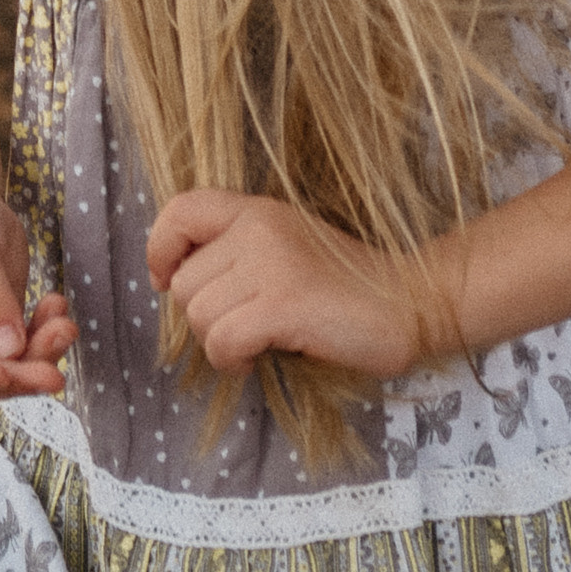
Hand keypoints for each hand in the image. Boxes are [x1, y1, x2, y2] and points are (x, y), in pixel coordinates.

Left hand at [147, 189, 432, 379]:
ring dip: (219, 344)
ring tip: (255, 344)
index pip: (180, 210)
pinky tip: (258, 359)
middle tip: (241, 327)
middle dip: (203, 318)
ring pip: (198, 316)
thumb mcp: (285, 247)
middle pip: (183, 282)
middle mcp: (259, 227)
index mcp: (257, 209)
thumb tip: (179, 281)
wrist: (410, 302)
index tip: (165, 280)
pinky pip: (222, 342)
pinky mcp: (284, 305)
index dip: (160, 248)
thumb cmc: (344, 286)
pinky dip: (232, 362)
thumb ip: (238, 250)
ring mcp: (271, 264)